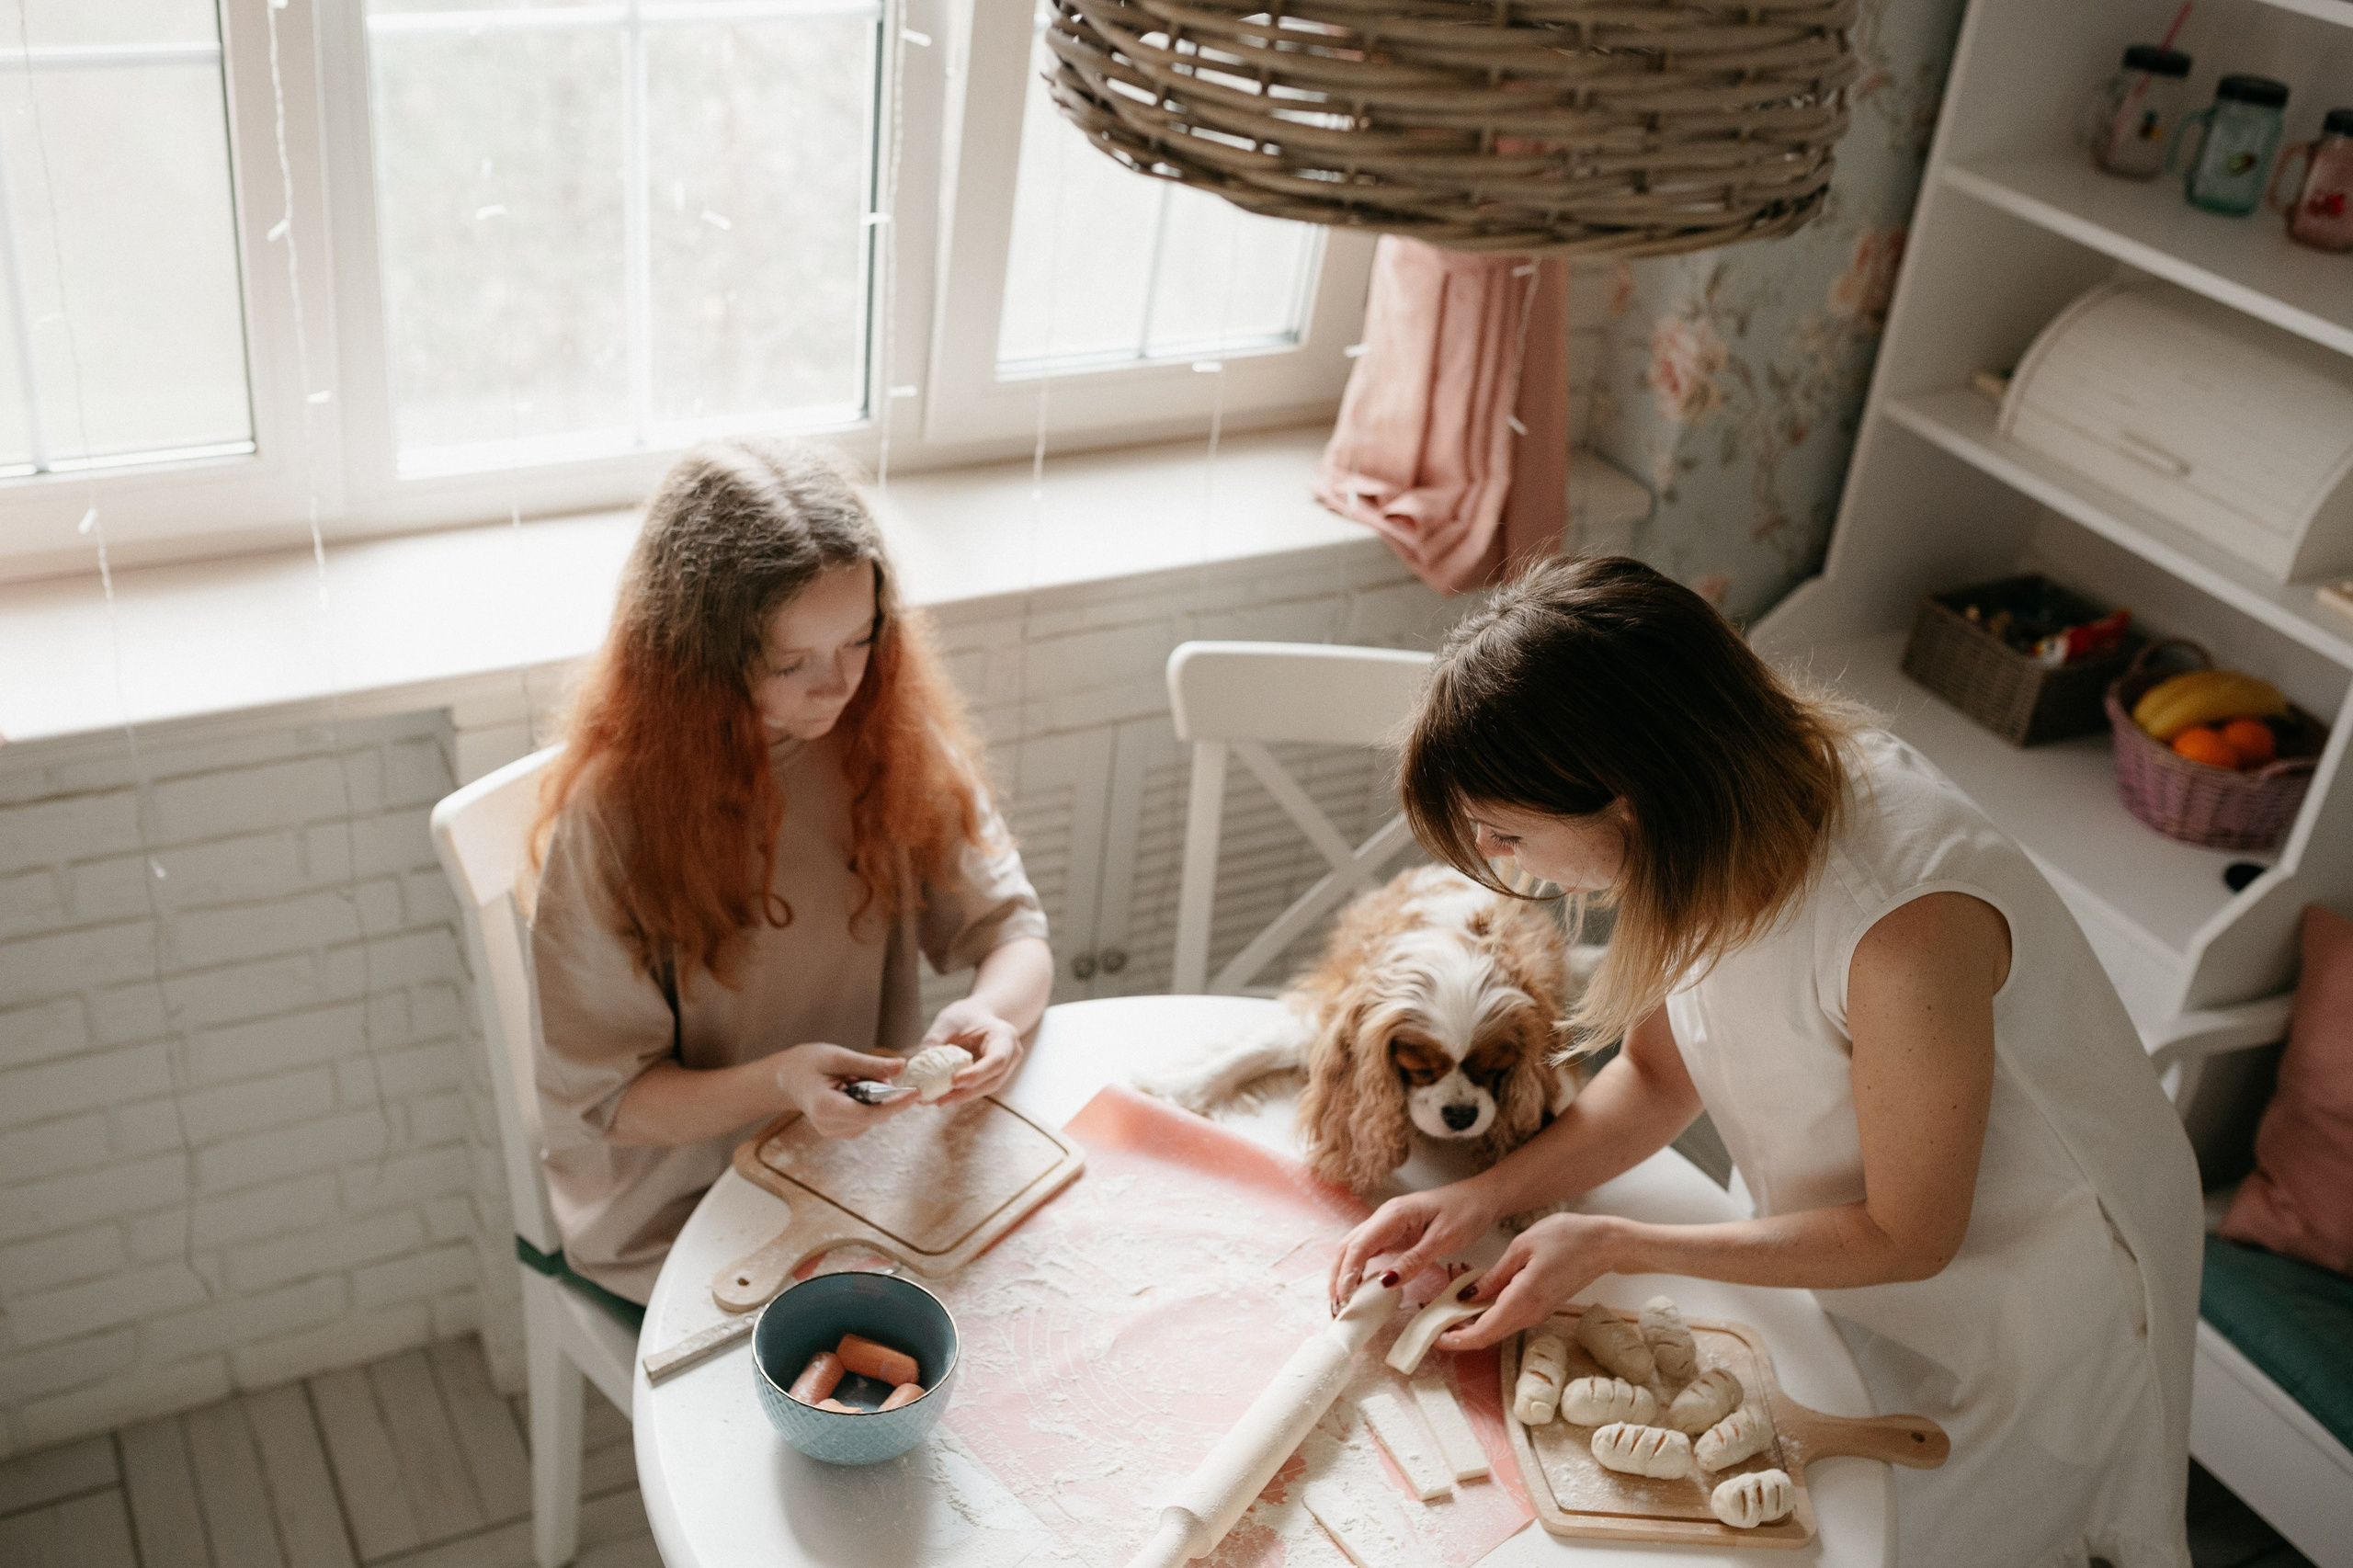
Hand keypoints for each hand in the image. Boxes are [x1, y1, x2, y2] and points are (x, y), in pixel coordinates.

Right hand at [775, 1044, 914, 1138]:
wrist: (788, 1079)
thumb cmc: (808, 1063)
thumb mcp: (838, 1056)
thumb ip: (870, 1064)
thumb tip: (902, 1067)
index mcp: (825, 1107)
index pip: (869, 1113)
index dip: (896, 1104)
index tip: (916, 1092)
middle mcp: (829, 1126)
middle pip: (874, 1116)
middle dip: (885, 1095)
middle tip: (876, 1071)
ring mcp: (834, 1132)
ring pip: (873, 1117)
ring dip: (876, 1097)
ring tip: (853, 1078)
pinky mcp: (841, 1132)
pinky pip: (867, 1118)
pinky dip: (869, 1102)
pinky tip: (852, 1088)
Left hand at [921, 999, 1022, 1104]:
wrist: (980, 1015)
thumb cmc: (966, 1015)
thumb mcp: (948, 1021)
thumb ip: (935, 1041)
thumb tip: (917, 1064)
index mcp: (1004, 1036)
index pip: (996, 1059)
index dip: (977, 1073)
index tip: (954, 1081)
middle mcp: (1011, 1055)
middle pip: (993, 1080)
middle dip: (966, 1093)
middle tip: (941, 1100)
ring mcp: (1006, 1068)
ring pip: (987, 1088)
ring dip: (963, 1097)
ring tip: (938, 1101)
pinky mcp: (995, 1076)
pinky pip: (980, 1088)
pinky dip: (963, 1094)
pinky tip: (944, 1097)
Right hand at [1328, 1180, 1500, 1312]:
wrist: (1481, 1197)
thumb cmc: (1467, 1213)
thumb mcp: (1444, 1239)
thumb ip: (1414, 1261)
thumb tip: (1384, 1283)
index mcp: (1394, 1214)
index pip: (1359, 1246)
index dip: (1347, 1274)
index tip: (1343, 1300)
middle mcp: (1384, 1217)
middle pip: (1348, 1246)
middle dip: (1337, 1276)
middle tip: (1336, 1307)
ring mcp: (1387, 1224)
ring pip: (1354, 1248)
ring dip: (1344, 1272)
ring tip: (1342, 1301)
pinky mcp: (1394, 1232)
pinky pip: (1368, 1250)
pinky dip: (1358, 1268)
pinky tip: (1358, 1285)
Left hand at [1434, 1211, 1623, 1351]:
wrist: (1605, 1245)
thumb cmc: (1566, 1238)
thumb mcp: (1521, 1247)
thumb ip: (1495, 1276)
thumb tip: (1468, 1296)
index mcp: (1523, 1299)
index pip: (1484, 1332)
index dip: (1458, 1340)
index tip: (1436, 1338)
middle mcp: (1531, 1313)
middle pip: (1489, 1335)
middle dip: (1460, 1334)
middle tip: (1434, 1322)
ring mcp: (1538, 1313)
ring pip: (1499, 1328)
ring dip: (1473, 1324)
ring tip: (1449, 1308)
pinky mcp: (1542, 1307)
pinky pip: (1510, 1318)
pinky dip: (1489, 1315)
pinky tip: (1475, 1301)